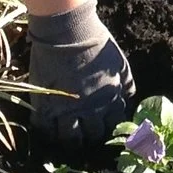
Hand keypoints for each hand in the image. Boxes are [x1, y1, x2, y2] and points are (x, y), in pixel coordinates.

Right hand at [26, 1, 136, 151]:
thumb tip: (128, 97)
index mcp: (110, 99)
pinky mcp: (46, 106)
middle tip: (84, 134)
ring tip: (65, 139)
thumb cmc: (95, 42)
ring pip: (69, 139)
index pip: (114, 125)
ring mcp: (67, 110)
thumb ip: (125, 83)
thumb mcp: (119, 63)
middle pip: (92, 135)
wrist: (67, 31)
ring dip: (69, 141)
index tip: (104, 127)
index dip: (109, 128)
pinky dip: (45, 132)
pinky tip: (46, 129)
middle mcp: (91, 110)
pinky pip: (44, 129)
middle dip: (90, 137)